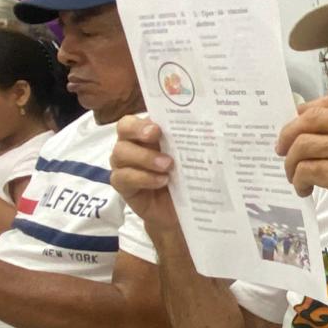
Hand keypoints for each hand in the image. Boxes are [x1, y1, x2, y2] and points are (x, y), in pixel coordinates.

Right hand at [109, 116, 179, 234]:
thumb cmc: (185, 176)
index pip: (138, 118)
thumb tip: (207, 126)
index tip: (158, 127)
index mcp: (147, 132)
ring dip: (145, 157)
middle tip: (157, 136)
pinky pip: (123, 177)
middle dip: (139, 130)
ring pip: (121, 152)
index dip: (143, 120)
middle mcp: (132, 144)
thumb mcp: (190, 157)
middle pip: (124, 129)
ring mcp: (124, 164)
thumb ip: (190, 141)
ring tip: (168, 165)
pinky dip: (144, 178)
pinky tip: (161, 181)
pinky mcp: (122, 185)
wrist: (180, 209)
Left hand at [276, 95, 327, 240]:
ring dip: (291, 162)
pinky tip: (304, 190)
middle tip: (282, 150)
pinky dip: (299, 180)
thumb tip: (312, 117)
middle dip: (289, 134)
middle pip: (311, 120)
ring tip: (295, 176)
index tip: (295, 126)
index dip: (306, 112)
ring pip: (303, 145)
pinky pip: (307, 170)